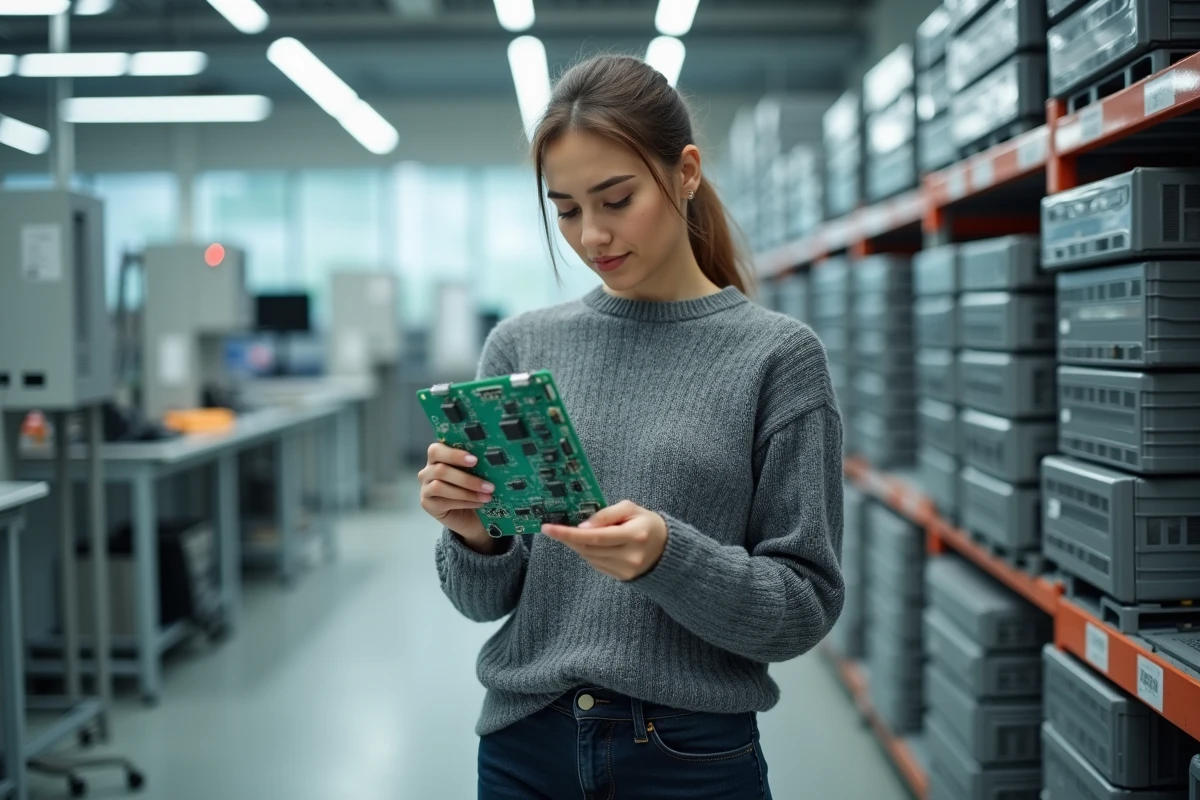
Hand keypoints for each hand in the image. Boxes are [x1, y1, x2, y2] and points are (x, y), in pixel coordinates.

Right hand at [417, 442, 499, 552]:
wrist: (469, 513)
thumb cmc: (472, 487)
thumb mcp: (475, 473)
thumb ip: (476, 464)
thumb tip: (491, 459)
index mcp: (437, 457)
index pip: (436, 450)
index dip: (454, 455)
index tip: (475, 460)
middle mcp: (427, 471)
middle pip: (440, 470)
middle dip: (467, 479)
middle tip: (489, 486)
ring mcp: (425, 488)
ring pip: (440, 487)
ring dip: (467, 493)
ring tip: (487, 497)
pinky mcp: (427, 504)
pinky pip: (444, 502)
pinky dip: (464, 502)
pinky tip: (479, 503)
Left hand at [541, 500, 667, 580]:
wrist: (666, 549)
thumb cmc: (646, 523)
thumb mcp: (630, 509)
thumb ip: (606, 514)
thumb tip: (582, 526)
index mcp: (635, 535)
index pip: (595, 537)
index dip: (569, 533)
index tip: (549, 528)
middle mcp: (630, 556)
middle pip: (589, 549)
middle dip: (568, 538)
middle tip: (554, 528)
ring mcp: (626, 570)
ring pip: (589, 557)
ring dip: (577, 545)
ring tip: (574, 533)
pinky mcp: (622, 577)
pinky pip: (595, 564)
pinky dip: (588, 553)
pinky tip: (590, 544)